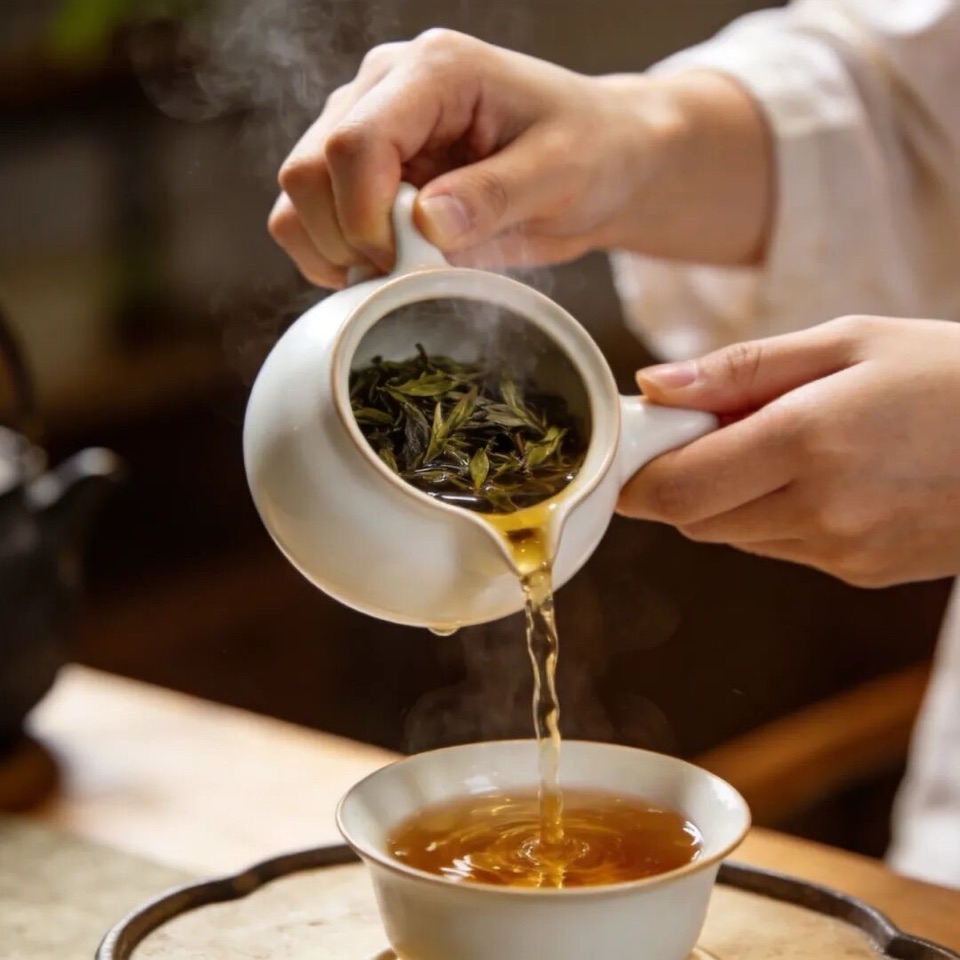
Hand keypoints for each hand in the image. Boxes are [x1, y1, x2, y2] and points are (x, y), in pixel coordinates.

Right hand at [268, 29, 770, 286]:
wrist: (601, 163)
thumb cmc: (592, 153)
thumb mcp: (563, 174)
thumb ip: (495, 196)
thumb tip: (423, 224)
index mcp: (433, 72)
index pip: (355, 142)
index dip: (365, 218)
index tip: (407, 262)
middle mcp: (384, 91)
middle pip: (307, 170)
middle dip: (348, 241)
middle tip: (408, 272)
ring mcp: (366, 131)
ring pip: (297, 198)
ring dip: (335, 253)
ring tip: (398, 272)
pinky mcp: (362, 175)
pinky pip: (311, 221)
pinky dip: (334, 259)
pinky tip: (383, 272)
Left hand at [620, 316, 959, 587]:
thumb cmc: (948, 373)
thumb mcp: (845, 343)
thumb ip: (738, 371)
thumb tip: (653, 389)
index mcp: (807, 442)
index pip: (674, 487)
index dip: (638, 472)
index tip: (638, 442)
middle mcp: (819, 510)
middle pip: (693, 518)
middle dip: (681, 477)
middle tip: (713, 426)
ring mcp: (843, 552)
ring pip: (732, 536)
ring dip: (729, 495)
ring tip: (784, 443)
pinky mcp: (861, 573)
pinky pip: (781, 548)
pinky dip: (773, 515)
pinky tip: (821, 475)